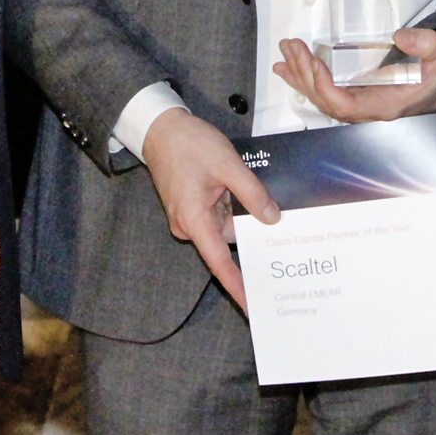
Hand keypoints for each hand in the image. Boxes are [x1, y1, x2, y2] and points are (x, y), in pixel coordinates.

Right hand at [138, 107, 279, 310]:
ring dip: (239, 210)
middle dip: (249, 229)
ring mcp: (188, 217)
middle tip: (275, 223)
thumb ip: (252, 194)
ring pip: (224, 224)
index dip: (238, 286)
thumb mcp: (228, 165)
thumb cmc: (189, 143)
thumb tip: (272, 219)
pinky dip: (230, 204)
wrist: (160, 127)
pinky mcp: (190, 207)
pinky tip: (238, 186)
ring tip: (250, 189)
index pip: (220, 263)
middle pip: (228, 239)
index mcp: (195, 220)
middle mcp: (189, 225)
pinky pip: (217, 214)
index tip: (252, 307)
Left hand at [271, 28, 435, 123]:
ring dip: (301, 76)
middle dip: (305, 75)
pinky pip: (327, 93)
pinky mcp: (360, 95)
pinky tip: (292, 67)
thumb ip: (423, 44)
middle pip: (326, 101)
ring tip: (284, 54)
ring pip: (323, 98)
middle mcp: (369, 111)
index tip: (312, 62)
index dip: (323, 87)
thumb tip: (400, 35)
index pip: (344, 106)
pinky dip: (307, 79)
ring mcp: (363, 105)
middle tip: (291, 47)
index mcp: (385, 106)